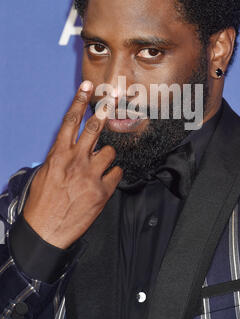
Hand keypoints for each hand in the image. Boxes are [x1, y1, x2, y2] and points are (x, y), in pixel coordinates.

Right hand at [23, 81, 122, 248]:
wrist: (45, 231)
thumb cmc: (43, 202)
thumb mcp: (45, 173)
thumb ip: (61, 156)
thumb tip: (71, 145)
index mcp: (59, 155)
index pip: (70, 122)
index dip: (79, 101)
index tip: (87, 86)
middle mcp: (75, 161)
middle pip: (94, 129)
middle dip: (104, 112)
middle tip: (112, 99)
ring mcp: (90, 176)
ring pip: (110, 152)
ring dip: (107, 157)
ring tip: (99, 167)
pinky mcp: (102, 191)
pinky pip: (117, 173)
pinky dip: (112, 175)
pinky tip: (104, 182)